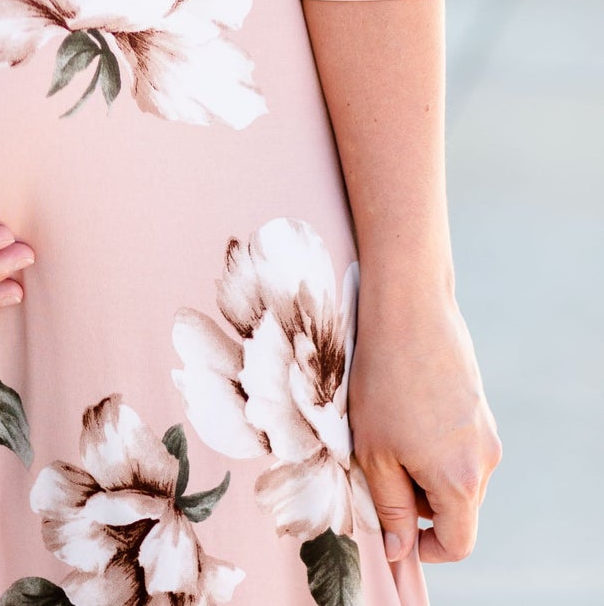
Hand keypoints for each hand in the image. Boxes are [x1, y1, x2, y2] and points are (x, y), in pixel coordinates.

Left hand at [350, 285, 501, 564]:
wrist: (408, 309)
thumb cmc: (382, 380)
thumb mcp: (374, 452)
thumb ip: (390, 508)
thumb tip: (400, 551)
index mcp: (460, 480)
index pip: (458, 543)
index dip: (426, 548)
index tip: (397, 530)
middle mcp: (485, 459)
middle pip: (457, 508)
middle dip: (419, 501)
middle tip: (378, 462)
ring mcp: (486, 431)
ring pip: (457, 476)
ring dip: (425, 470)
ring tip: (389, 428)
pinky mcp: (480, 407)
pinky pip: (460, 445)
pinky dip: (434, 443)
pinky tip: (404, 407)